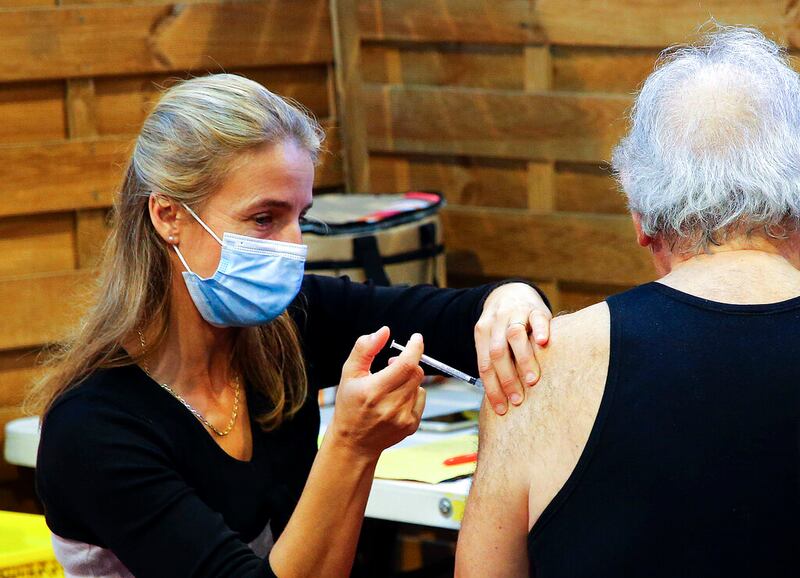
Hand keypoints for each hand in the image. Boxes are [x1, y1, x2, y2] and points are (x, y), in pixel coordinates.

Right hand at [329, 327, 426, 457]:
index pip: (405, 364)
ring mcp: (402, 418)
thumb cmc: (349, 405)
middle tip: (393, 363)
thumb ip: (365, 349)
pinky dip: (412, 393)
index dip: (414, 348)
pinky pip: (421, 398)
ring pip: (419, 384)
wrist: (354, 442)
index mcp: (373, 391)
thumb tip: (384, 332)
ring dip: (408, 379)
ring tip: (390, 385)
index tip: (416, 338)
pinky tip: (396, 399)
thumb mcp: (349, 373)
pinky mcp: (411, 425)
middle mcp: (390, 406)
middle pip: (416, 373)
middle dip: (408, 362)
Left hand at [474, 283, 551, 414]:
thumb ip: (494, 363)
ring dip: (523, 360)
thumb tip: (499, 400)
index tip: (501, 408)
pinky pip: (536, 318)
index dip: (492, 389)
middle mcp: (496, 323)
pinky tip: (543, 343)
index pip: (484, 365)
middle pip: (497, 352)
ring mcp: (515, 314)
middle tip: (518, 399)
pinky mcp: (535, 308)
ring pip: (515, 335)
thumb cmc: (502, 326)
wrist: (511, 293)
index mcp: (482, 333)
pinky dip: (539, 330)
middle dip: (507, 379)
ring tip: (532, 380)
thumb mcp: (491, 340)